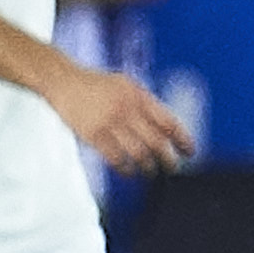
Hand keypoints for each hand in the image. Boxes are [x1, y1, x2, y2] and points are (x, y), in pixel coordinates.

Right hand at [55, 68, 196, 174]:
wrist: (63, 80)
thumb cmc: (97, 84)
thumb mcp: (126, 85)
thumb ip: (145, 102)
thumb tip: (166, 126)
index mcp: (139, 96)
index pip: (169, 122)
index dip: (182, 139)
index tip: (190, 151)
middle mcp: (128, 109)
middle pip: (157, 141)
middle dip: (168, 158)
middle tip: (173, 168)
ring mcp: (110, 123)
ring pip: (138, 153)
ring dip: (148, 167)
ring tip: (151, 172)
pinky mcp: (93, 134)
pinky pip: (115, 158)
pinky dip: (125, 168)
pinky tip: (130, 172)